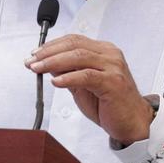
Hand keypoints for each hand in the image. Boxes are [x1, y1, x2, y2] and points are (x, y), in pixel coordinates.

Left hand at [25, 35, 154, 144]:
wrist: (132, 122)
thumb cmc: (110, 104)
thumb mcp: (84, 85)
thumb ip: (69, 72)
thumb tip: (47, 64)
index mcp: (104, 51)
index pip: (74, 40)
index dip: (51, 45)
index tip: (34, 54)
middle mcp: (110, 55)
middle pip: (74, 45)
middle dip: (48, 52)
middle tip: (31, 61)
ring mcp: (113, 67)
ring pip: (79, 57)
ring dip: (53, 62)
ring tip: (38, 68)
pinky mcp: (113, 82)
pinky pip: (87, 76)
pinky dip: (69, 77)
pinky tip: (56, 82)